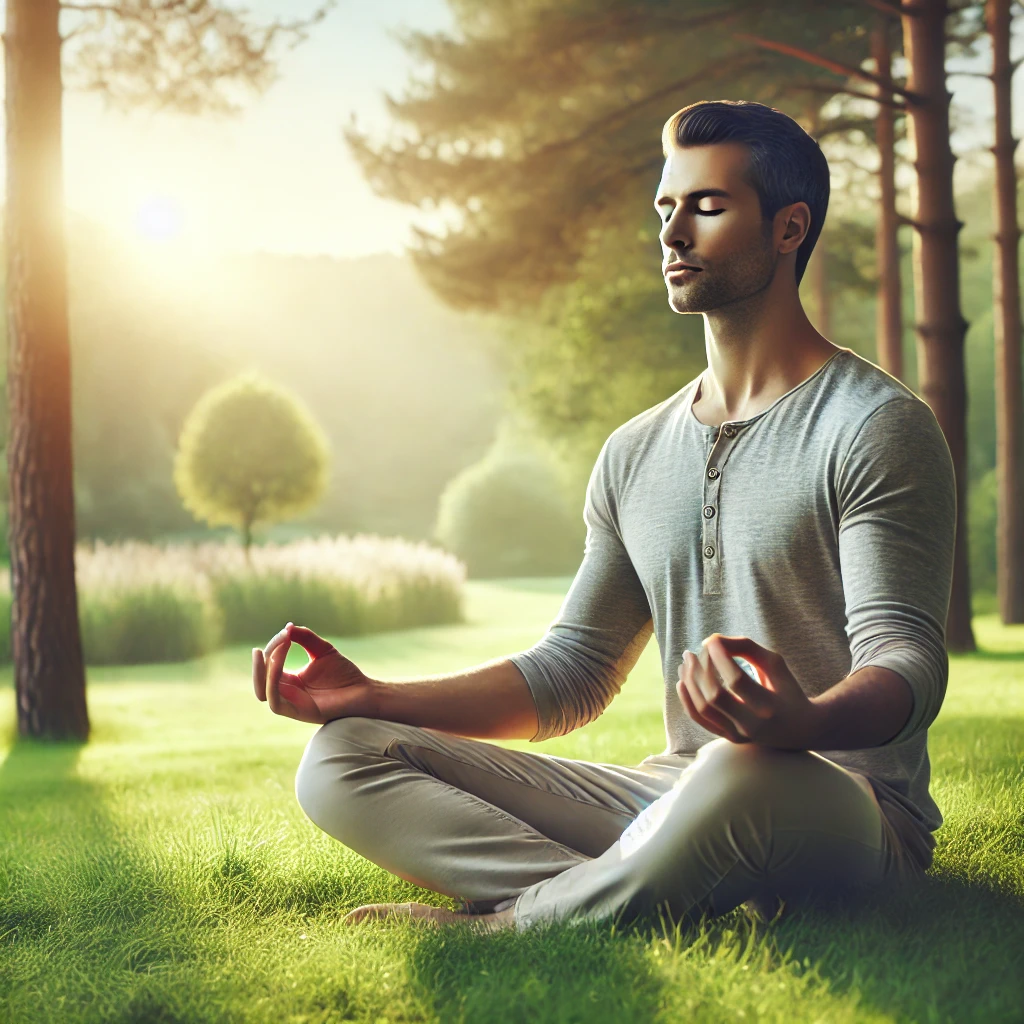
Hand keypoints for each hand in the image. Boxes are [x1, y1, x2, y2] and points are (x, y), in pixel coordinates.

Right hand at [252, 622, 376, 724]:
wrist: (363, 690)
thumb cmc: (344, 673)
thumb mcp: (322, 650)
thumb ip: (305, 638)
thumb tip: (288, 627)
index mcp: (290, 681)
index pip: (270, 666)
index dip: (274, 647)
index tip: (287, 631)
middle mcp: (288, 694)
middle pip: (260, 681)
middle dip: (261, 662)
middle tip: (262, 647)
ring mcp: (293, 705)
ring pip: (264, 692)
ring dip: (265, 671)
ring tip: (277, 650)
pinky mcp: (300, 713)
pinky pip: (275, 703)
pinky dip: (272, 683)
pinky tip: (279, 664)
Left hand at [676, 634, 824, 749]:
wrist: (800, 728)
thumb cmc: (786, 689)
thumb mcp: (774, 664)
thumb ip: (746, 647)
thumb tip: (712, 641)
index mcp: (770, 705)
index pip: (737, 680)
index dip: (720, 657)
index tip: (710, 640)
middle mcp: (753, 724)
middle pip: (715, 696)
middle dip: (700, 670)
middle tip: (693, 652)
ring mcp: (739, 734)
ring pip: (704, 709)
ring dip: (689, 683)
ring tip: (685, 662)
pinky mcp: (730, 738)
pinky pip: (701, 720)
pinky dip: (687, 700)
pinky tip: (682, 681)